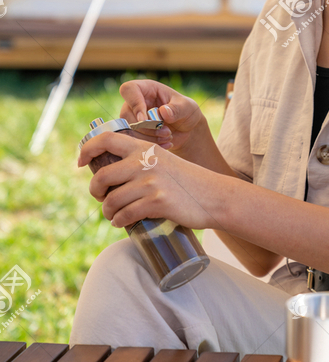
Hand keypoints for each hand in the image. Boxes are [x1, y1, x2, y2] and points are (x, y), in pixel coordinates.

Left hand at [78, 129, 219, 230]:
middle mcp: (145, 162)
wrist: (214, 195)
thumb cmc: (188, 181)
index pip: (107, 139)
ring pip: (111, 200)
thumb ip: (142, 162)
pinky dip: (119, 221)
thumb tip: (113, 176)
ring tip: (113, 215)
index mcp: (145, 148)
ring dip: (107, 212)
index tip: (81, 162)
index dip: (87, 149)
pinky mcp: (157, 202)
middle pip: (102, 176)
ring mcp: (151, 182)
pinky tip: (122, 222)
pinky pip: (125, 215)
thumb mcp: (164, 160)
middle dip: (96, 192)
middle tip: (101, 198)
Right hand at [119, 79, 204, 160]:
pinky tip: (166, 144)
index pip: (129, 89)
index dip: (134, 104)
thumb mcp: (187, 107)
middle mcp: (135, 102)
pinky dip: (150, 145)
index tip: (144, 119)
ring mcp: (132, 118)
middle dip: (147, 128)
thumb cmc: (185, 111)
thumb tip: (163, 112)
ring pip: (129, 131)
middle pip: (126, 115)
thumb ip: (177, 109)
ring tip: (168, 136)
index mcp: (146, 89)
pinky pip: (134, 142)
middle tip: (167, 131)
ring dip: (149, 138)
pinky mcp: (134, 133)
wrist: (186, 128)